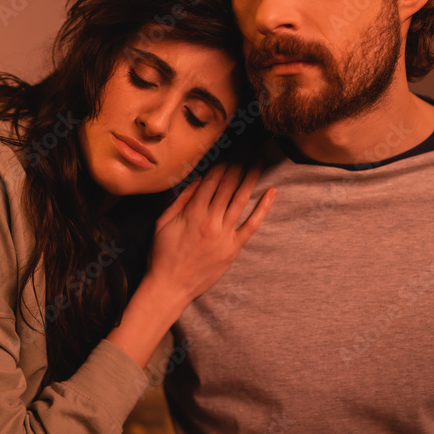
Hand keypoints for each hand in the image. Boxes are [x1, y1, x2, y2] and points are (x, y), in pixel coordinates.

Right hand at [104, 162, 273, 368]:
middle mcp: (210, 220)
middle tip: (248, 146)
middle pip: (227, 185)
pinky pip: (251, 225)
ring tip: (259, 159)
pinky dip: (263, 208)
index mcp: (192, 212)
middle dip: (238, 163)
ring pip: (241, 199)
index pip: (211, 181)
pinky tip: (271, 192)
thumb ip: (181, 200)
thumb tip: (196, 180)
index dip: (221, 163)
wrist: (170, 286)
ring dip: (251, 177)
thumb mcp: (163, 223)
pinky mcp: (233, 249)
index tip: (230, 149)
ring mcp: (224, 235)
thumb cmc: (162, 254)